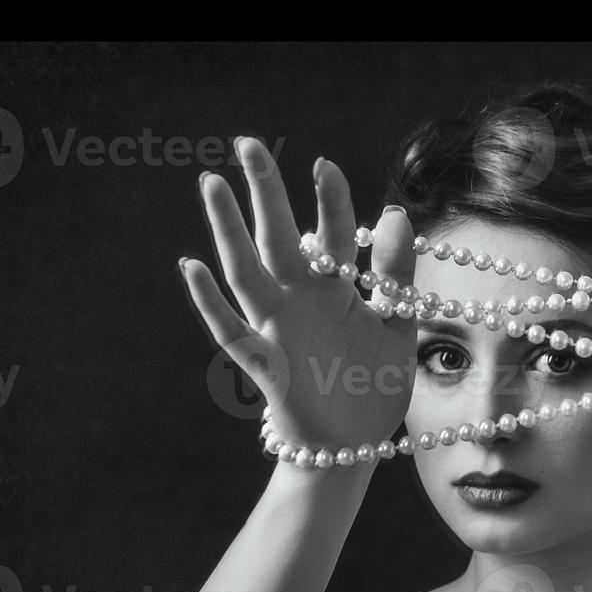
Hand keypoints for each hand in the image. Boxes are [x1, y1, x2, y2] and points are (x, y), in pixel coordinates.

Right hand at [180, 137, 417, 454]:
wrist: (353, 448)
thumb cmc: (373, 386)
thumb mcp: (399, 325)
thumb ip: (397, 273)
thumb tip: (396, 214)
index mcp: (336, 290)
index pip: (332, 234)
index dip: (329, 200)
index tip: (324, 164)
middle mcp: (301, 302)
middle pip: (279, 238)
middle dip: (265, 192)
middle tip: (247, 143)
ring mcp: (278, 330)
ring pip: (247, 273)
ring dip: (229, 231)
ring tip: (213, 185)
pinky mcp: (266, 365)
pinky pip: (231, 331)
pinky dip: (210, 302)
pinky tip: (192, 268)